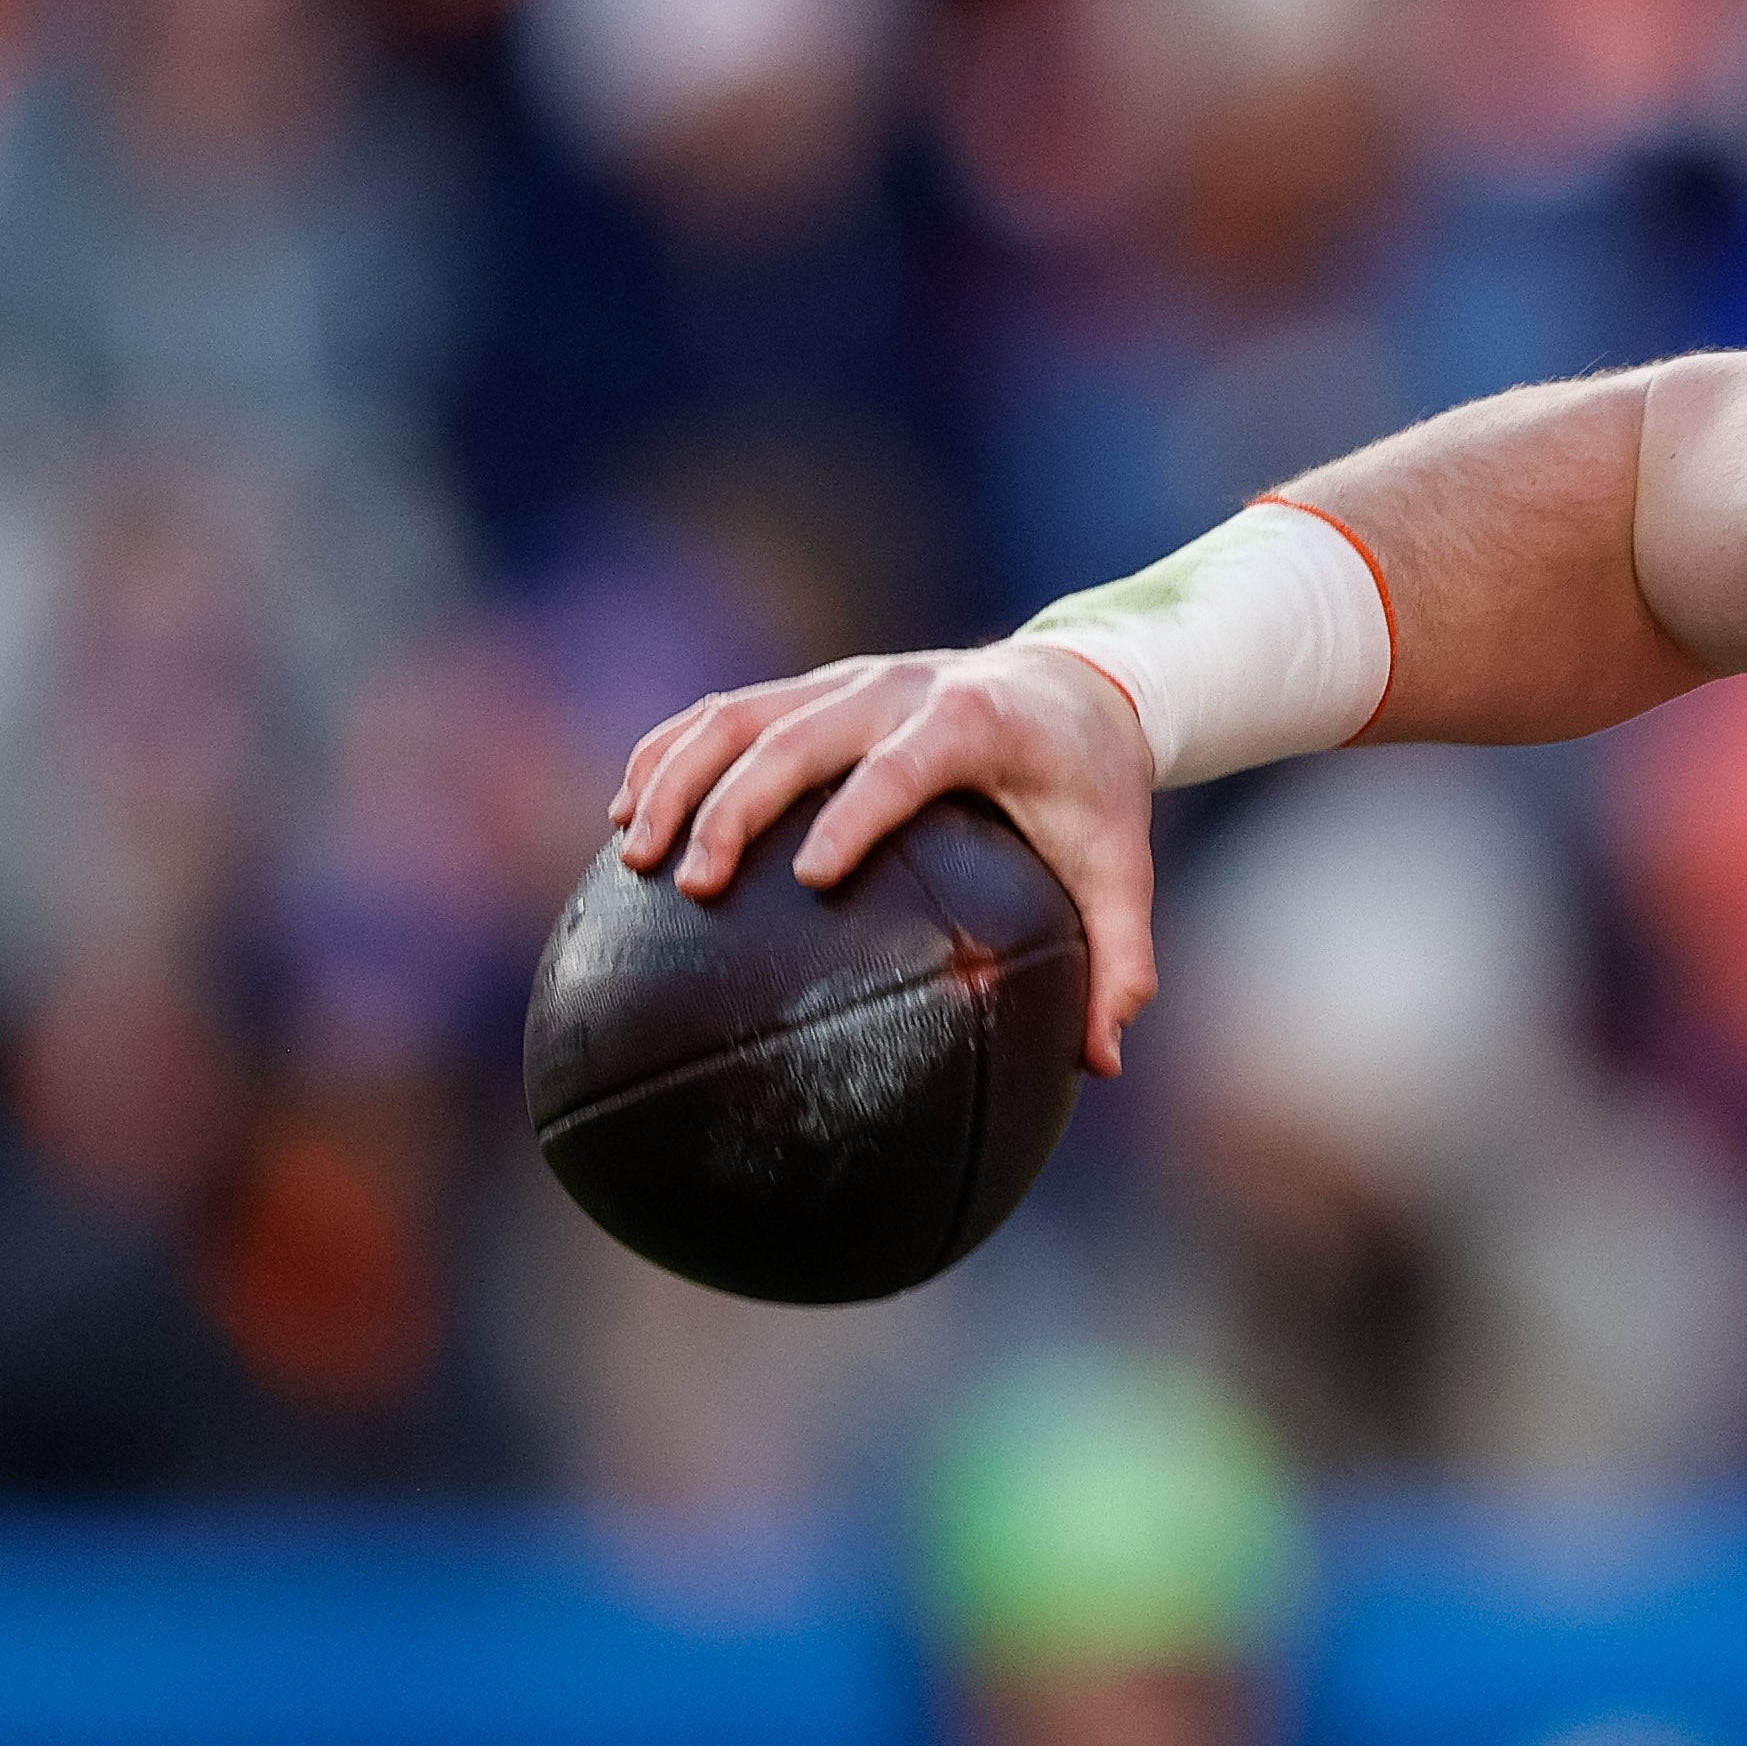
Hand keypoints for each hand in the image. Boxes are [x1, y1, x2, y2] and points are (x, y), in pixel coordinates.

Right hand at [608, 641, 1162, 1076]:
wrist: (1076, 682)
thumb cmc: (1092, 789)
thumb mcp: (1122, 866)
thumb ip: (1120, 958)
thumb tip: (1102, 1065)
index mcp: (976, 721)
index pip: (905, 765)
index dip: (857, 813)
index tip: (812, 876)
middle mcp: (900, 686)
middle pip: (800, 734)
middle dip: (738, 803)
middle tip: (695, 884)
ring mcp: (848, 680)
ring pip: (739, 714)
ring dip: (677, 776)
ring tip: (634, 855)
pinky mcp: (813, 686)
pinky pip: (723, 711)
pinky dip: (668, 753)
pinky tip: (623, 814)